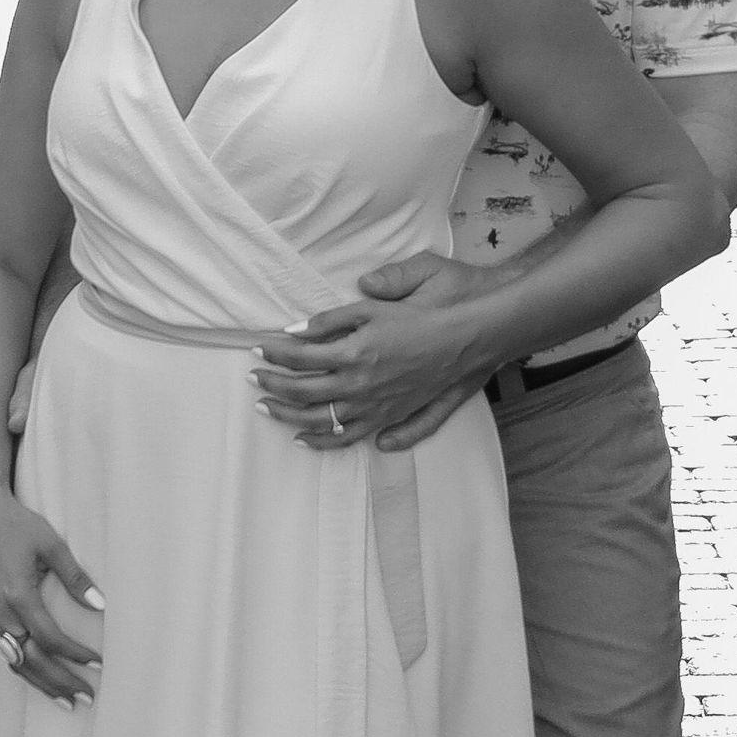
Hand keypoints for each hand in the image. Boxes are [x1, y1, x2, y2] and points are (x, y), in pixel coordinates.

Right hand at [0, 494, 102, 703]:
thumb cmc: (18, 524)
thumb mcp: (51, 545)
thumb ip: (75, 578)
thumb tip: (101, 606)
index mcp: (17, 596)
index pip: (50, 639)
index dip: (75, 655)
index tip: (99, 664)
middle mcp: (1, 611)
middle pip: (32, 660)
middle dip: (60, 682)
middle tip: (87, 699)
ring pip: (17, 661)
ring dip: (42, 682)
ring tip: (67, 701)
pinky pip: (8, 650)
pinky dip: (26, 668)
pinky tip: (41, 678)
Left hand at [256, 252, 512, 455]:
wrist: (482, 330)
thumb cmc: (442, 302)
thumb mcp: (388, 293)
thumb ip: (342, 311)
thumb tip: (301, 326)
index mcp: (359, 349)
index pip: (301, 356)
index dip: (274, 353)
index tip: (257, 348)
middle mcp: (365, 383)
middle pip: (305, 392)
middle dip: (273, 386)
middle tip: (253, 380)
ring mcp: (381, 405)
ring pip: (324, 421)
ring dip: (291, 417)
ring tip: (269, 410)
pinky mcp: (398, 415)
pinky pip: (356, 437)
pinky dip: (329, 442)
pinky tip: (311, 440)